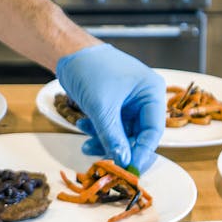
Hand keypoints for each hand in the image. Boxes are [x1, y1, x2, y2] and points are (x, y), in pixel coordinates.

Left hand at [55, 44, 165, 171]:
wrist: (68, 52)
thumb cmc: (89, 69)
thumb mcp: (101, 107)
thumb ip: (113, 137)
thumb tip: (123, 162)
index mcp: (151, 91)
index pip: (154, 130)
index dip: (142, 152)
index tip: (129, 169)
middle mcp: (144, 97)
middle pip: (138, 134)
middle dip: (119, 146)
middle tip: (104, 161)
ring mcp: (129, 100)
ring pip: (123, 132)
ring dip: (105, 139)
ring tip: (86, 143)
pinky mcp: (115, 103)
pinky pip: (112, 124)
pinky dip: (99, 130)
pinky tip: (82, 126)